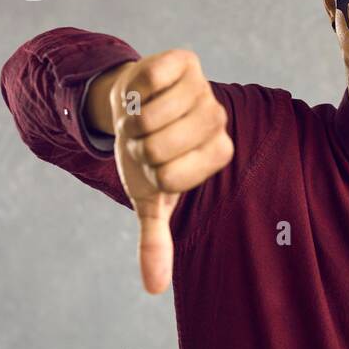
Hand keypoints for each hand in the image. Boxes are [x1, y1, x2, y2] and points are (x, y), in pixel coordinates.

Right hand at [105, 49, 232, 293]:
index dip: (150, 174)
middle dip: (136, 148)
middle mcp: (218, 119)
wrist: (134, 104)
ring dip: (130, 120)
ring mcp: (203, 88)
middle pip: (159, 148)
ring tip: (137, 118)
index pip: (173, 178)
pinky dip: (133, 90)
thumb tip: (153, 288)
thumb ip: (156, 240)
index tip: (153, 165)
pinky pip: (150, 78)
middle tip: (140, 141)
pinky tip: (140, 93)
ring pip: (150, 114)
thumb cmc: (147, 154)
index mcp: (218, 153)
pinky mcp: (184, 61)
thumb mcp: (150, 196)